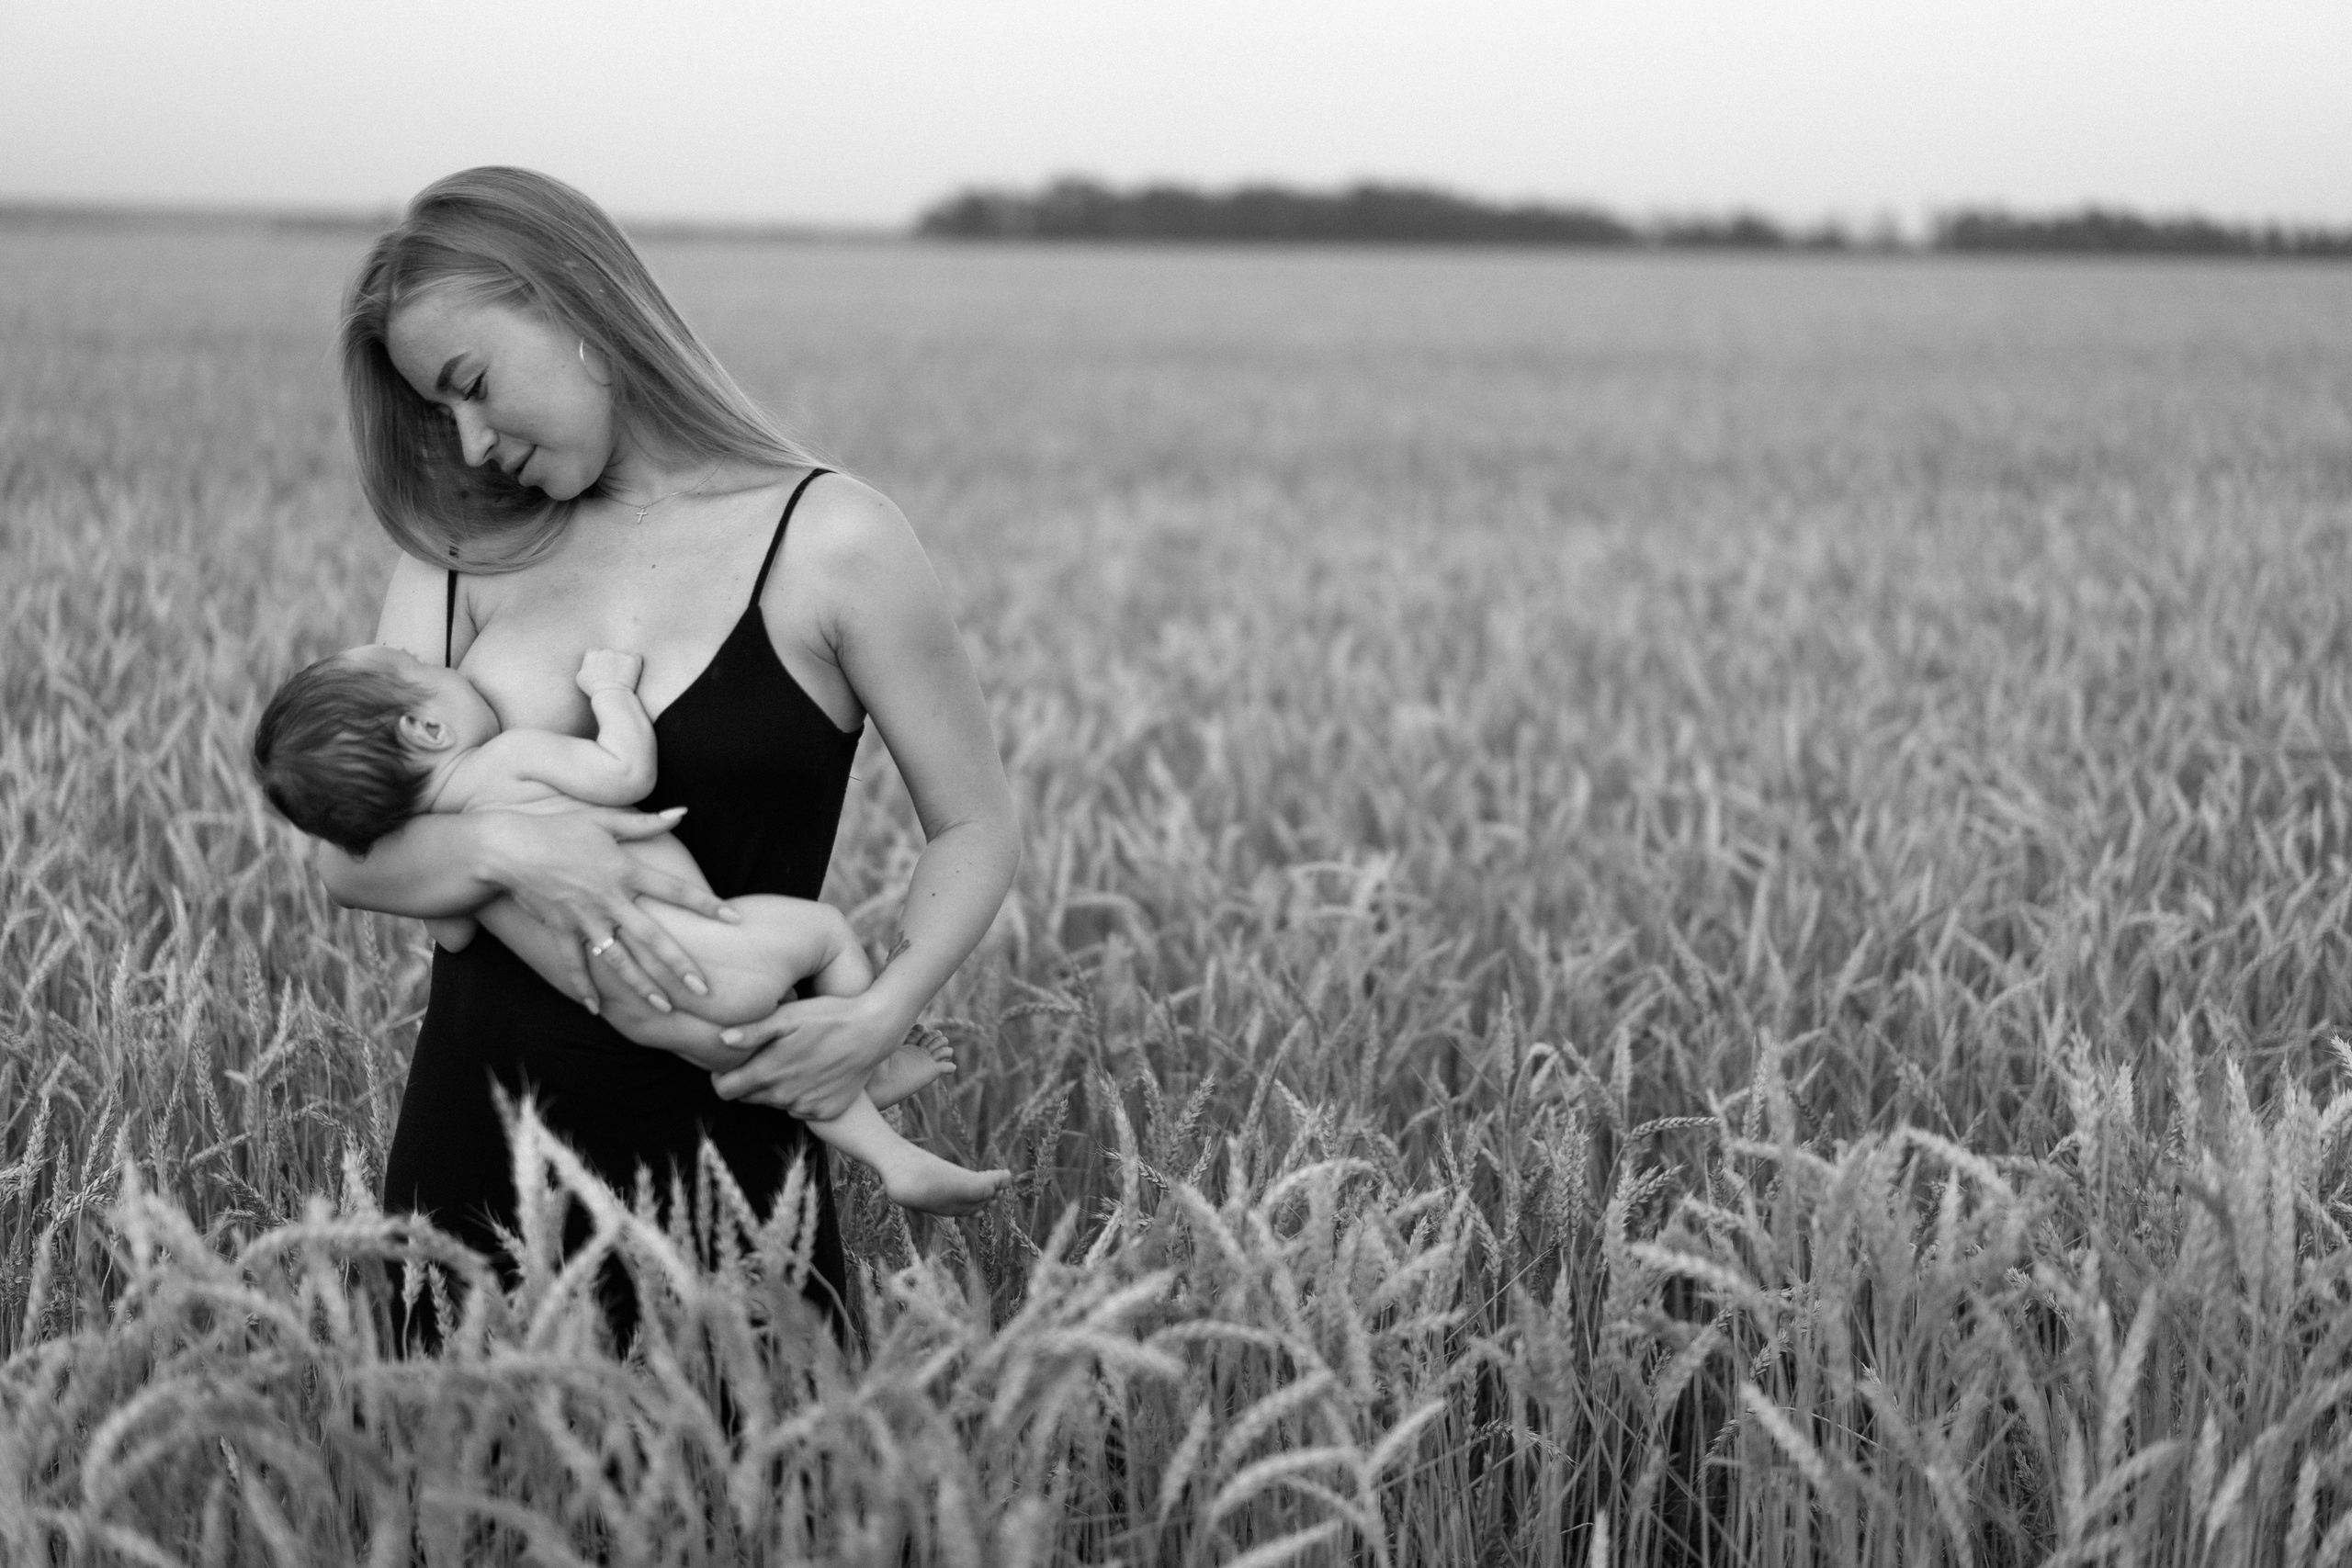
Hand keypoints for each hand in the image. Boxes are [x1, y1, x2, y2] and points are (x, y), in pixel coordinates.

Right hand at [485, 806, 736, 1011]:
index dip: (706, 903)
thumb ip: (646, 822)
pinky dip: (584, 987)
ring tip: (665, 1008)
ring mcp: (585, 920)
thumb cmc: (558, 829)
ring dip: (642, 987)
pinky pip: (575, 964)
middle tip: (704, 989)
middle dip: (680, 967)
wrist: (507, 848)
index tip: (734, 918)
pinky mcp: (561, 931)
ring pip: (619, 961)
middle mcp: (610, 901)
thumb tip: (683, 812)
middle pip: (653, 939)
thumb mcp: (604, 820)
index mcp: (626, 872)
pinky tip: (596, 1009)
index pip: (675, 891)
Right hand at [576, 648, 643, 696]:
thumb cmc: (594, 690)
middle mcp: (606, 651)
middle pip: (609, 653)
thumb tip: (588, 663)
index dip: (598, 660)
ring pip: (623, 656)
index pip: (594, 652)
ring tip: (622, 678)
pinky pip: (636, 659)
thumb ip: (584, 666)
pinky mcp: (633, 659)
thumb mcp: (580, 678)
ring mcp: (620, 654)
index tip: (601, 669)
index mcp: (591, 654)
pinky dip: (635, 665)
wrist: (610, 695)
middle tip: (613, 675)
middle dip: (611, 661)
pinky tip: (632, 674)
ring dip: (623, 664)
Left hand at [709, 991, 910, 1121]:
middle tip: (767, 1057)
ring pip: (775, 1104)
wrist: (874, 1031)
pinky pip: (800, 1109)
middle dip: (750, 1081)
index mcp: (769, 1072)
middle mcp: (784, 1097)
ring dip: (777, 1088)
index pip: (725, 1090)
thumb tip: (721, 1040)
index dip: (722, 1077)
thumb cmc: (828, 1016)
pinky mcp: (825, 1113)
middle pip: (748, 1098)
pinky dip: (801, 1095)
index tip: (732, 1063)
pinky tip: (814, 1073)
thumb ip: (753, 1031)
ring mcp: (806, 1107)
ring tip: (794, 1061)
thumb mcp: (790, 1015)